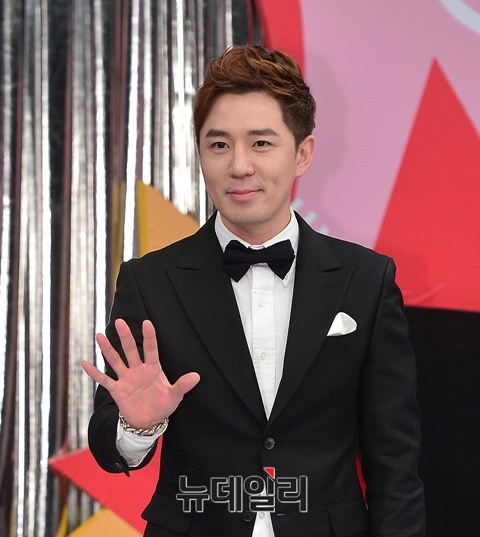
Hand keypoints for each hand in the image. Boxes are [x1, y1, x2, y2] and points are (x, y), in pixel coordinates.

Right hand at [82, 318, 199, 428]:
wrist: (149, 422)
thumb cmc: (163, 406)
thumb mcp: (174, 396)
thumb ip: (182, 386)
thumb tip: (197, 377)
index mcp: (153, 368)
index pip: (150, 349)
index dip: (149, 337)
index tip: (147, 323)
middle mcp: (138, 370)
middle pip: (130, 350)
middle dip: (125, 337)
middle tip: (119, 322)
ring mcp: (126, 379)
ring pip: (115, 361)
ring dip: (107, 349)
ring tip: (99, 336)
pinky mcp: (117, 390)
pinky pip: (104, 380)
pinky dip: (94, 373)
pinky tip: (85, 363)